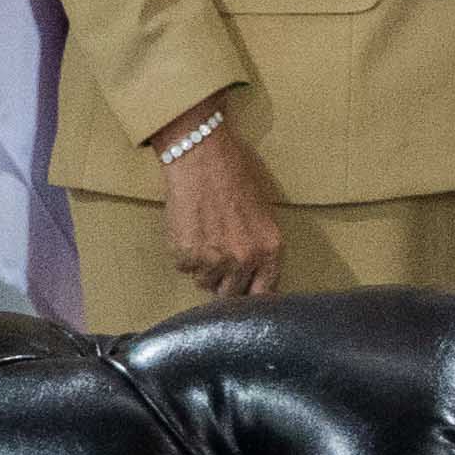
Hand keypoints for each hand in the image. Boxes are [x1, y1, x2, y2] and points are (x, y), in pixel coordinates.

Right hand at [159, 120, 290, 303]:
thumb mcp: (263, 215)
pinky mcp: (185, 256)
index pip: (265, 293)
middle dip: (225, 283)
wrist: (203, 160)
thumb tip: (253, 277)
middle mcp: (244, 259)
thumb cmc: (236, 178)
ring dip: (203, 269)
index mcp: (270, 249)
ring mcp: (213, 260)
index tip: (245, 292)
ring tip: (205, 238)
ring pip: (205, 283)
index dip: (252, 294)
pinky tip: (190, 230)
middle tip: (219, 263)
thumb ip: (260, 248)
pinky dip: (184, 256)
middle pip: (231, 294)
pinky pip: (184, 269)